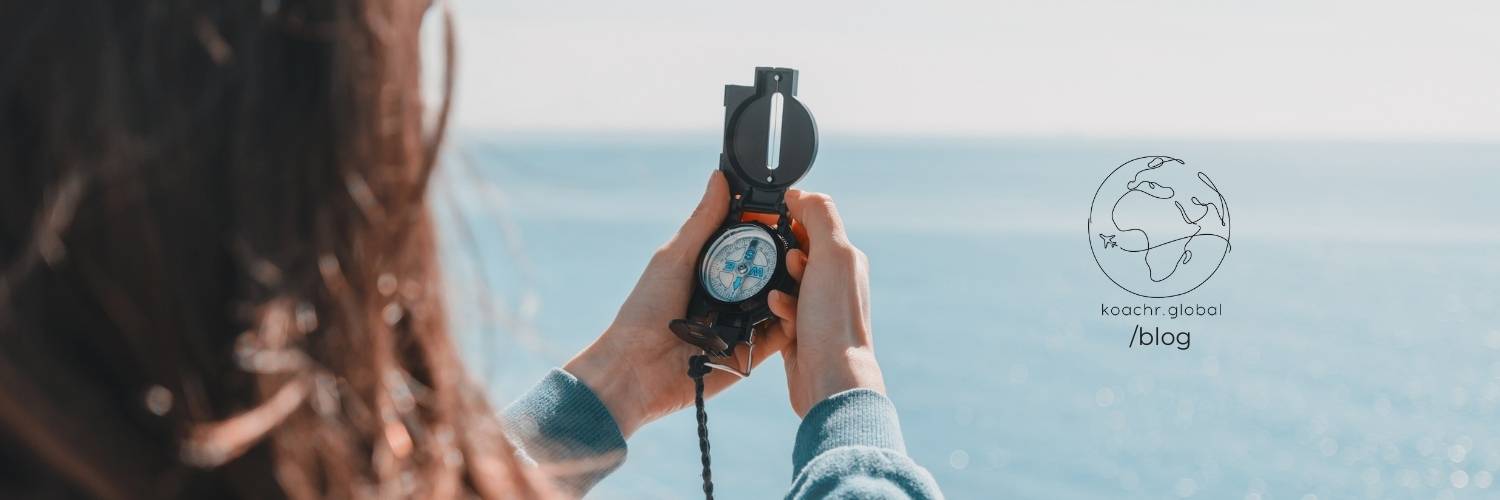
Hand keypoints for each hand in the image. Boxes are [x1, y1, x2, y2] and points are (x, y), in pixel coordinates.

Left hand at [564, 171, 796, 436]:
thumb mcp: (675, 258)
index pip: (750, 245)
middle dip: (789, 257)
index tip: (790, 208)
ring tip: (802, 267)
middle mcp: (731, 298)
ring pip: (780, 302)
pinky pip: (779, 336)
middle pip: (771, 273)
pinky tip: (792, 304)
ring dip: (792, 286)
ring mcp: (743, 326)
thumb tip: (721, 177)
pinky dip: (788, 320)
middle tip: (805, 240)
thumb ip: (703, 222)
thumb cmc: (645, 310)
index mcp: (712, 272)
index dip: (770, 228)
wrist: (634, 370)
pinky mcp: (751, 355)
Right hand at [767, 190, 885, 416]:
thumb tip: (802, 193)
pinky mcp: (799, 330)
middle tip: (781, 262)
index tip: (771, 219)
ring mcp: (816, 307)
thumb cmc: (834, 318)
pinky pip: (778, 308)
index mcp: (846, 259)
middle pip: (796, 250)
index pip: (815, 222)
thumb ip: (820, 217)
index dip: (792, 217)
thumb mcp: (832, 255)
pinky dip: (776, 307)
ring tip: (781, 293)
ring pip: (783, 280)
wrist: (829, 378)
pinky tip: (779, 313)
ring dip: (777, 282)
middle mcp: (834, 281)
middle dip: (781, 253)